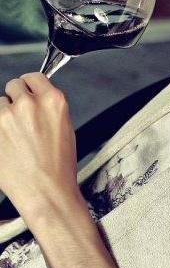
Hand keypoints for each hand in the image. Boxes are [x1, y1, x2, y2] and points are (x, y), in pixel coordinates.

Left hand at [0, 73, 78, 221]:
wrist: (45, 191)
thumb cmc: (58, 165)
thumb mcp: (65, 128)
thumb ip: (49, 108)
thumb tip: (34, 98)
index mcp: (54, 101)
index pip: (34, 76)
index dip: (31, 86)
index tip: (29, 92)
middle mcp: (29, 104)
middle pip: (13, 86)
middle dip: (16, 98)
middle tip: (21, 117)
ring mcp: (7, 117)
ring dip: (3, 115)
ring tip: (15, 137)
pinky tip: (6, 144)